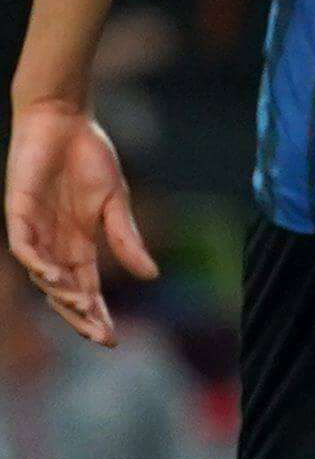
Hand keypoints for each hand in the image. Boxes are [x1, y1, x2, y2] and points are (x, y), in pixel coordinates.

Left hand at [6, 99, 153, 347]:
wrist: (63, 119)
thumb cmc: (89, 155)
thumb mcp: (116, 201)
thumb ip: (126, 238)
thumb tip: (151, 276)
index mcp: (80, 243)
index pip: (87, 288)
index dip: (97, 314)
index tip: (112, 339)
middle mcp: (55, 242)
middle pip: (64, 291)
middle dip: (79, 316)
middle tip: (98, 336)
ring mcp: (34, 228)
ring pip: (42, 275)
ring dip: (60, 294)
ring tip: (81, 306)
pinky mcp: (18, 210)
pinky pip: (23, 246)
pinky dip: (36, 264)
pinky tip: (53, 277)